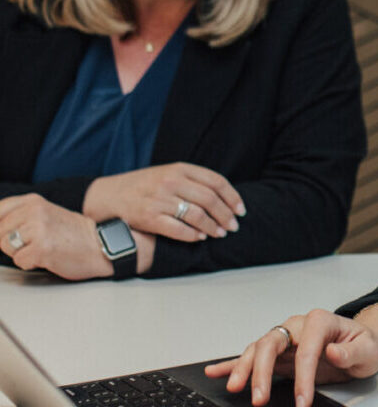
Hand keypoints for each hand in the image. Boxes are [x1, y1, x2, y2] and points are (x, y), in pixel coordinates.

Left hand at [0, 193, 110, 280]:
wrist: (102, 246)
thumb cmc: (75, 235)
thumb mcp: (46, 215)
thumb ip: (21, 217)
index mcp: (34, 201)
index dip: (1, 226)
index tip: (10, 233)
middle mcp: (35, 211)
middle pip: (0, 232)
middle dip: (12, 242)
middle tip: (35, 242)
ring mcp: (38, 229)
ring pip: (6, 246)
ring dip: (21, 253)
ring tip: (43, 248)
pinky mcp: (41, 248)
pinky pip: (19, 261)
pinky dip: (31, 263)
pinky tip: (48, 257)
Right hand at [83, 163, 244, 242]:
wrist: (108, 196)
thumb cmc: (144, 186)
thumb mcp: (169, 173)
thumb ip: (193, 181)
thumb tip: (224, 197)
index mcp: (179, 168)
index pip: (216, 181)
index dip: (232, 197)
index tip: (241, 210)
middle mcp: (170, 182)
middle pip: (209, 199)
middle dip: (226, 215)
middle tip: (233, 226)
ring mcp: (159, 200)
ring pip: (196, 215)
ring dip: (212, 227)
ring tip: (219, 234)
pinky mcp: (148, 217)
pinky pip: (177, 229)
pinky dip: (192, 235)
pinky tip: (199, 238)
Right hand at [204, 305, 377, 406]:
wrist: (361, 344)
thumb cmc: (364, 345)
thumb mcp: (368, 350)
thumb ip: (351, 351)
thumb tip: (332, 351)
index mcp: (321, 321)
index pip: (306, 349)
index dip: (303, 376)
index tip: (303, 402)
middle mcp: (298, 325)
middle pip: (272, 343)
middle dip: (262, 371)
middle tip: (259, 399)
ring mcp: (286, 338)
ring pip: (258, 349)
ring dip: (244, 368)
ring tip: (233, 388)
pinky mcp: (279, 352)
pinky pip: (252, 355)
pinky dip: (233, 364)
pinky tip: (215, 371)